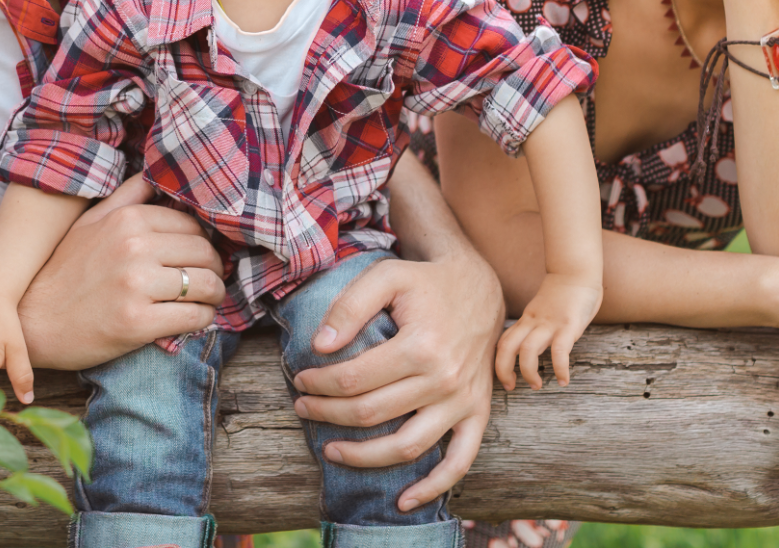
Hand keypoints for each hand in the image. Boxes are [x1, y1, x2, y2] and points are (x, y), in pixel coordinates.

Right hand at [18, 173, 228, 369]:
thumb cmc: (63, 271)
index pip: (190, 224)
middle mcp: (134, 247)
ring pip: (204, 283)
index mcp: (127, 220)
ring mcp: (136, 285)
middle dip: (215, 267)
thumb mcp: (89, 222)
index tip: (202, 255)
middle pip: (203, 252)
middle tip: (212, 278)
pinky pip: (193, 316)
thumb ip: (127, 196)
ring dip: (215, 293)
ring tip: (209, 299)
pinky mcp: (137, 322)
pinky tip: (198, 318)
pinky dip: (204, 318)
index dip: (203, 240)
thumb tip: (156, 176)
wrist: (32, 321)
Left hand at [290, 253, 502, 510]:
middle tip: (303, 406)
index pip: (353, 380)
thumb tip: (320, 346)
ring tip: (329, 450)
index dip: (319, 383)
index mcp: (420, 346)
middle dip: (327, 414)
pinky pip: (459, 461)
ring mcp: (462, 401)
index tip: (300, 377)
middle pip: (371, 413)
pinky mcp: (477, 413)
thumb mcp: (385, 277)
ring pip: (405, 446)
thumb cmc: (424, 281)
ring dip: (362, 456)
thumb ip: (349, 306)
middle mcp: (444, 379)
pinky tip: (403, 500)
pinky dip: (434, 487)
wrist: (478, 285)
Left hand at [495, 274, 602, 389]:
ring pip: (528, 350)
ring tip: (537, 385)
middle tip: (512, 387)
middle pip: (507, 346)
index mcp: (527, 319)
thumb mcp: (542, 311)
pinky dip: (559, 369)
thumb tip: (534, 345)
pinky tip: (564, 381)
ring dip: (529, 372)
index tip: (506, 379)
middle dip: (504, 370)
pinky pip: (559, 351)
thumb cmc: (563, 293)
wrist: (577, 271)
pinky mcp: (568, 325)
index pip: (503, 341)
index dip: (499, 363)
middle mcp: (533, 321)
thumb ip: (537, 326)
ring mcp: (550, 323)